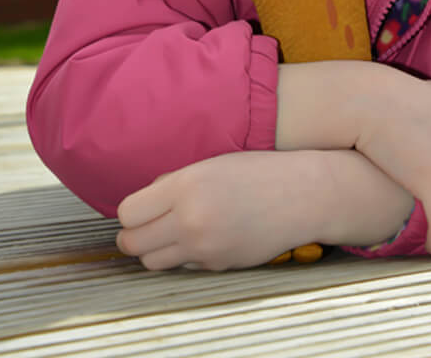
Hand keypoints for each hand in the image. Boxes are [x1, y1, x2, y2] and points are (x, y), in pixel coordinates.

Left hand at [116, 151, 324, 270]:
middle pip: (132, 243)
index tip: (141, 208)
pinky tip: (202, 237)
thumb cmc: (259, 172)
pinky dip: (185, 256)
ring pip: (152, 262)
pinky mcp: (218, 265)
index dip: (131, 212)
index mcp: (186, 186)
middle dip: (134, 235)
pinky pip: (183, 266)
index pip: (128, 212)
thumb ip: (173, 182)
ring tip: (170, 234)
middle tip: (145, 225)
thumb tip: (144, 201)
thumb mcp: (211, 164)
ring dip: (154, 250)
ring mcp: (205, 247)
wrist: (302, 195)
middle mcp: (191, 220)